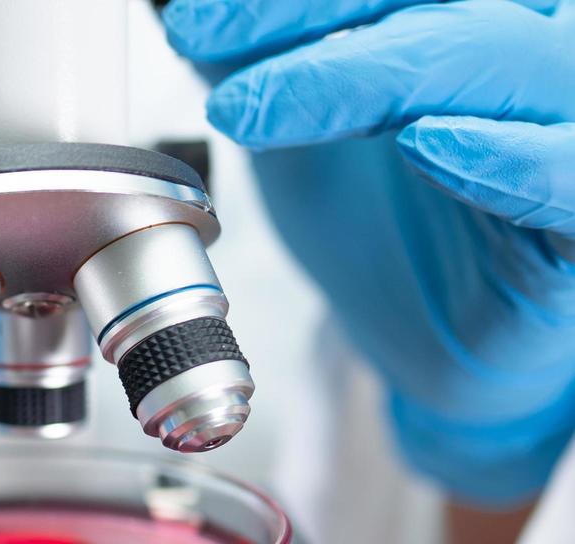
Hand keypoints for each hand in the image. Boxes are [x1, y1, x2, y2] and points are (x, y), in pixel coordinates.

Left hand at [163, 0, 574, 503]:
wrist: (425, 336)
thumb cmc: (382, 226)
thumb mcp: (293, 131)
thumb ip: (251, 61)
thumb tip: (183, 13)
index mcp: (465, 14)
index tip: (192, 25)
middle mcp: (530, 46)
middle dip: (315, 15)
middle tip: (221, 69)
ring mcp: (568, 122)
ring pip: (510, 55)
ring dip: (384, 72)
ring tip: (276, 108)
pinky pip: (573, 170)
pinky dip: (508, 157)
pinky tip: (431, 145)